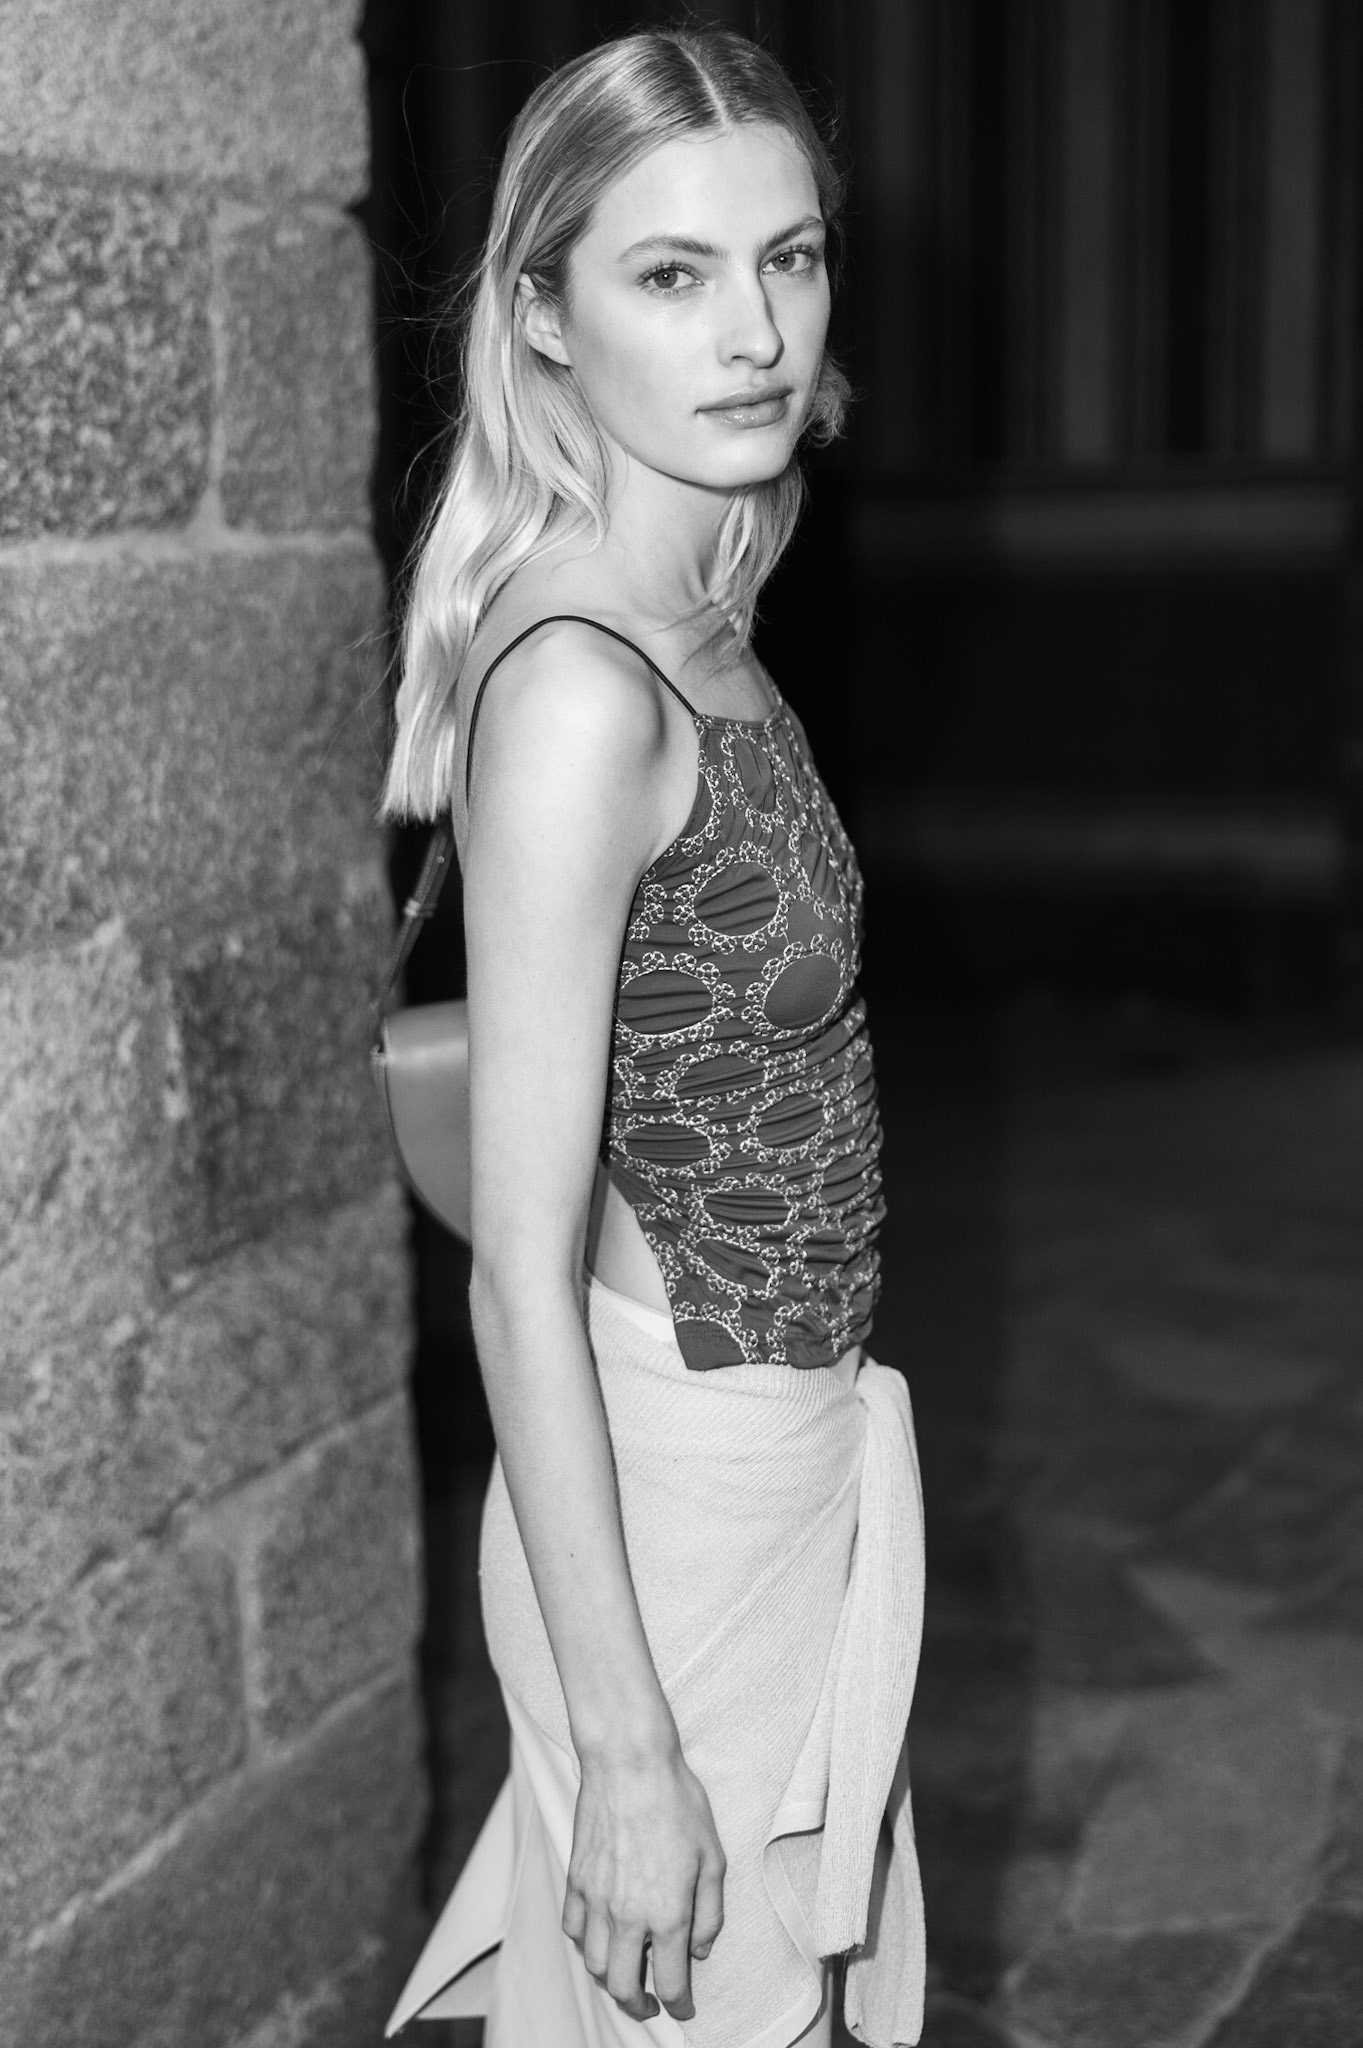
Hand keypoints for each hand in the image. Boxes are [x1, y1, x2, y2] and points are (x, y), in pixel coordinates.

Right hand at [562, 1743, 725, 2021]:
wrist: (630, 1762)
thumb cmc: (677, 1803)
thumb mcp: (713, 1857)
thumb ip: (710, 1912)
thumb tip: (700, 1950)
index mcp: (668, 1915)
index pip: (672, 1983)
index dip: (680, 2006)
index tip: (685, 2011)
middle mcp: (628, 1917)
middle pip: (624, 1987)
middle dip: (639, 2006)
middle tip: (651, 2004)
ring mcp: (597, 1900)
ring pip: (595, 1965)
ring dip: (611, 1980)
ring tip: (626, 1974)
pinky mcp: (576, 1879)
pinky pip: (574, 1931)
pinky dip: (586, 1946)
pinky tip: (600, 1938)